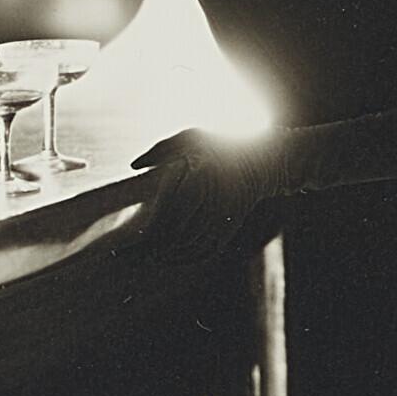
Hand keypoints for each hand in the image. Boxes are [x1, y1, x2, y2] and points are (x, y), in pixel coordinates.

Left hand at [133, 128, 277, 268]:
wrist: (263, 160)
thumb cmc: (220, 143)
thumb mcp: (190, 137)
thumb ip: (159, 149)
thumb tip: (133, 166)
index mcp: (202, 176)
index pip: (171, 211)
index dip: (152, 227)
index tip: (136, 234)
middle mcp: (215, 200)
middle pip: (178, 233)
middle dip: (154, 247)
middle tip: (133, 254)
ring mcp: (225, 216)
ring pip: (192, 246)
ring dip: (168, 255)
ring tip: (147, 258)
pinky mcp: (230, 227)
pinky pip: (207, 250)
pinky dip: (187, 258)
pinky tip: (170, 258)